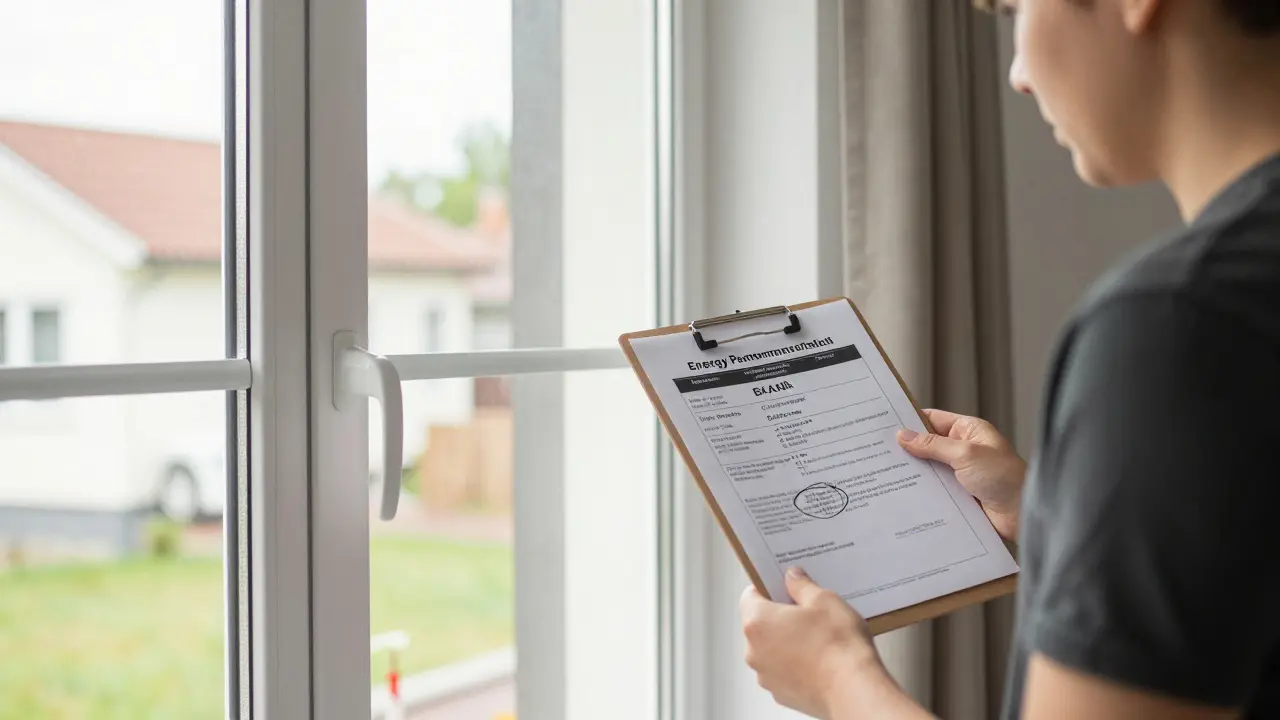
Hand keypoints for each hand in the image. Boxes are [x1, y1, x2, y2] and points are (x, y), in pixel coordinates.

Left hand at [740, 568, 901, 718]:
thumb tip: (793, 578)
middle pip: (760, 624)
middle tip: (808, 613)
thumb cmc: (838, 646)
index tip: (785, 588)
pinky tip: (820, 660)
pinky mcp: (781, 693)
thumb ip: (801, 585)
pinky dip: (796, 664)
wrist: (854, 689)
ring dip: (788, 642)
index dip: (768, 588)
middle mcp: (754, 651)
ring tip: (819, 639)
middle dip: (781, 617)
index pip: (750, 596)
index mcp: (758, 622)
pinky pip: (783, 671)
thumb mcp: (824, 600)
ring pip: (772, 649)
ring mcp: (766, 675)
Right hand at [897, 408, 1024, 540]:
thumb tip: (904, 435)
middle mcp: (964, 450)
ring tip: (886, 474)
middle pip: (928, 445)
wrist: (1024, 514)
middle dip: (907, 449)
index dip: (910, 421)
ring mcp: (962, 473)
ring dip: (914, 473)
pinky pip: (936, 490)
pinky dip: (923, 491)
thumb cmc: (1005, 478)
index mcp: (969, 431)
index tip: (886, 424)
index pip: (933, 419)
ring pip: (930, 469)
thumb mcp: (965, 454)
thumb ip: (932, 445)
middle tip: (879, 452)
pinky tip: (905, 494)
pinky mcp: (960, 495)